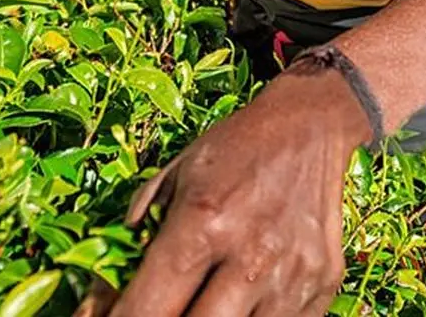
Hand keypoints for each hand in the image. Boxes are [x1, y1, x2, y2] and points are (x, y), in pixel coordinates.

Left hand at [76, 69, 369, 316]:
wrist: (308, 127)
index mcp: (204, 220)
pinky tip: (236, 300)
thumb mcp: (174, 174)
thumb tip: (102, 295)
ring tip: (200, 302)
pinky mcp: (323, 287)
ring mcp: (292, 277)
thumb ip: (139, 231)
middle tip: (157, 310)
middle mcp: (250, 255)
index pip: (148, 306)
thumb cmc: (233, 149)